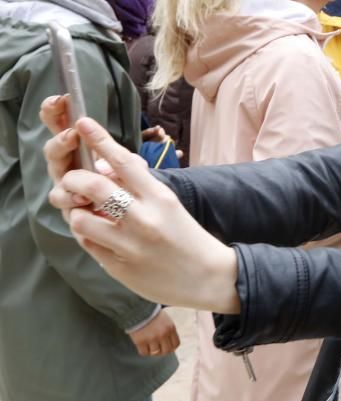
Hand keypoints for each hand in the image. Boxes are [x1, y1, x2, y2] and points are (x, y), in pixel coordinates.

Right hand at [41, 95, 122, 219]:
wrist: (139, 220)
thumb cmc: (132, 188)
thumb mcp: (133, 167)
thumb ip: (123, 155)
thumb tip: (110, 146)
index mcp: (80, 153)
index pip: (62, 129)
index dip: (56, 113)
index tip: (61, 99)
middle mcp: (69, 172)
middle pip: (53, 154)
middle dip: (59, 143)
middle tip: (72, 136)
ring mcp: (69, 195)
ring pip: (56, 184)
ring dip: (68, 179)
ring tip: (82, 173)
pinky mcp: (73, 216)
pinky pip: (66, 208)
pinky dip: (73, 202)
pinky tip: (85, 200)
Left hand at [58, 117, 240, 313]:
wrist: (209, 278)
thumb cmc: (189, 238)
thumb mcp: (171, 206)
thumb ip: (140, 187)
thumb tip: (106, 165)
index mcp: (160, 199)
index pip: (123, 162)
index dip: (99, 139)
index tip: (82, 122)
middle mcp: (144, 220)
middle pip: (93, 187)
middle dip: (74, 180)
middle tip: (72, 180)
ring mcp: (129, 246)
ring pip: (81, 219)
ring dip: (78, 213)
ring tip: (87, 214)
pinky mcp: (119, 268)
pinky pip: (88, 244)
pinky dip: (87, 235)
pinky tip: (99, 235)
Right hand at [129, 309, 180, 355]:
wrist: (137, 309)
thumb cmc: (152, 314)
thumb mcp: (166, 320)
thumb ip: (169, 331)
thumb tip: (170, 345)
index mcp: (170, 328)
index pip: (176, 344)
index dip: (171, 347)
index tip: (166, 347)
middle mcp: (163, 334)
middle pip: (166, 351)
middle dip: (162, 351)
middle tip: (157, 349)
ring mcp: (152, 338)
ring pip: (155, 353)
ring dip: (152, 351)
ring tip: (149, 346)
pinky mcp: (140, 341)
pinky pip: (144, 353)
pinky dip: (144, 351)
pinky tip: (142, 346)